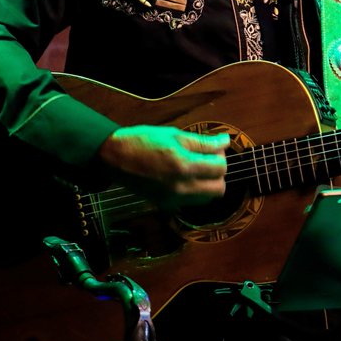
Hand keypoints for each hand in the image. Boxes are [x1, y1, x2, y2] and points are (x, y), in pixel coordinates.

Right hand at [97, 125, 228, 208]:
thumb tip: (225, 141)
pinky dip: (194, 191)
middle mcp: (181, 187)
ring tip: (196, 167)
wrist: (116, 158)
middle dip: (218, 173)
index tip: (215, 146)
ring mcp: (173, 199)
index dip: (221, 155)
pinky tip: (183, 176)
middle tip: (208, 158)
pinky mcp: (166, 205)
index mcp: (183, 165)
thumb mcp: (174, 135)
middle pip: (218, 190)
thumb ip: (202, 141)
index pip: (220, 168)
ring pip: (206, 199)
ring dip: (208, 184)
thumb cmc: (143, 141)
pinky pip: (191, 202)